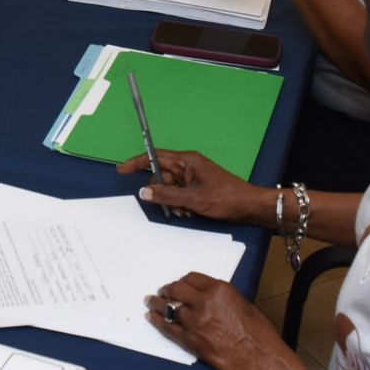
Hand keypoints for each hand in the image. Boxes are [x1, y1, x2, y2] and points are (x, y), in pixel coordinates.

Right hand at [116, 149, 269, 224]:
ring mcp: (192, 177)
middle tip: (172, 207)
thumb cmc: (224, 198)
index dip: (136, 162)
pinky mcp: (197, 187)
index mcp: (186, 161)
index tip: (121, 170)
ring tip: (186, 212)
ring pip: (169, 188)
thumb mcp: (193, 199)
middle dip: (161, 193)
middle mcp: (187, 166)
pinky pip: (179, 194)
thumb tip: (144, 191)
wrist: (249, 206)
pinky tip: (190, 212)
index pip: (155, 157)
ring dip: (172, 202)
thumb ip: (166, 195)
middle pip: (161, 176)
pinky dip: (180, 204)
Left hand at [144, 273, 298, 369]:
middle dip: (167, 290)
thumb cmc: (259, 334)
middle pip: (177, 290)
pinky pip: (168, 328)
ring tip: (150, 301)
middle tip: (162, 291)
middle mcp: (204, 302)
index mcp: (219, 290)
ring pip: (169, 308)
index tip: (179, 284)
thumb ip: (223, 299)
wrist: (261, 359)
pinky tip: (152, 317)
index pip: (193, 278)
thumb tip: (209, 299)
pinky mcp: (190, 341)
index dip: (183, 281)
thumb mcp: (243, 305)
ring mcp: (195, 322)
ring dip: (158, 304)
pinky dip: (158, 322)